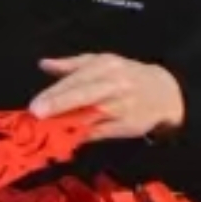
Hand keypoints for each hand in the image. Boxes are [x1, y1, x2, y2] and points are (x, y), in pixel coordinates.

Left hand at [31, 53, 180, 138]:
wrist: (165, 92)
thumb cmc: (127, 75)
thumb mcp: (103, 63)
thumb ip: (72, 65)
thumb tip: (44, 65)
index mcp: (106, 66)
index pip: (76, 79)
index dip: (54, 92)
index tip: (35, 104)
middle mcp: (115, 84)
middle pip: (84, 94)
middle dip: (60, 104)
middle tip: (37, 113)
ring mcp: (122, 106)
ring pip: (92, 115)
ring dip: (68, 123)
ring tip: (46, 129)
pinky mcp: (127, 126)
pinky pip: (101, 132)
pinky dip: (83, 136)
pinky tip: (66, 139)